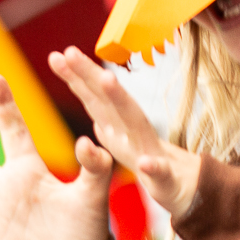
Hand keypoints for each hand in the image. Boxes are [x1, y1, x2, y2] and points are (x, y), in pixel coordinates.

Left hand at [48, 49, 203, 217]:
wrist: (182, 188)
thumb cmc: (148, 159)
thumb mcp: (120, 138)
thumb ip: (105, 118)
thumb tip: (86, 97)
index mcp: (118, 124)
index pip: (94, 97)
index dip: (76, 76)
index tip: (56, 56)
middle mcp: (133, 130)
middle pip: (109, 99)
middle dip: (90, 74)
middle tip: (69, 52)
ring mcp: (150, 150)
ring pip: (136, 122)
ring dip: (121, 100)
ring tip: (105, 78)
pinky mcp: (166, 177)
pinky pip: (160, 172)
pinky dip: (154, 167)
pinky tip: (145, 164)